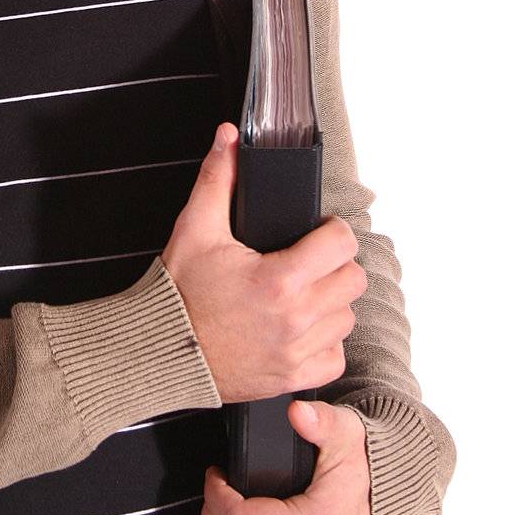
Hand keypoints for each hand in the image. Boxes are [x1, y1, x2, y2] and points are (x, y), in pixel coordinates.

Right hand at [161, 123, 368, 401]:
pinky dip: (325, 343)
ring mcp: (296, 351)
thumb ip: (217, 178)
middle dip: (335, 265)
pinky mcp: (292, 376)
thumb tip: (227, 137)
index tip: (319, 233)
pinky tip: (301, 328)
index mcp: (279, 279)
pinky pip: (335, 357)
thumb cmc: (179, 294)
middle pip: (352, 281)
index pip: (342, 245)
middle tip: (310, 261)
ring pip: (346, 318)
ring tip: (302, 293)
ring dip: (331, 303)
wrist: (162, 349)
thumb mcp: (196, 228)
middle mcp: (295, 318)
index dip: (333, 231)